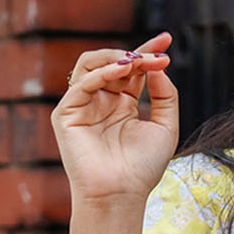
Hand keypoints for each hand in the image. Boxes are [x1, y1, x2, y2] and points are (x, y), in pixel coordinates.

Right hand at [52, 31, 178, 204]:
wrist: (121, 194)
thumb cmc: (142, 168)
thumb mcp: (165, 128)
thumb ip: (165, 96)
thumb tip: (158, 67)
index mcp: (122, 104)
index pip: (133, 69)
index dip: (148, 51)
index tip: (167, 39)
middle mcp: (101, 101)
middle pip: (113, 62)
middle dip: (136, 53)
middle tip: (158, 55)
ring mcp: (82, 106)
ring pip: (91, 64)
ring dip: (117, 57)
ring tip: (138, 61)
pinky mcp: (66, 114)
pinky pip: (81, 84)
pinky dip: (101, 73)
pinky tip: (121, 71)